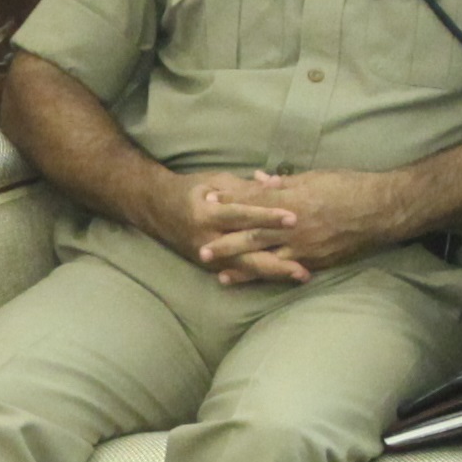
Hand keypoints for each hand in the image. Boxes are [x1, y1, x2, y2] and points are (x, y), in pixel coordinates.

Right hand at [136, 173, 299, 277]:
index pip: (242, 216)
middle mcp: (207, 239)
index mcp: (207, 213)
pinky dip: (259, 276)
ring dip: (274, 273)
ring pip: (245, 269)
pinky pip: (238, 272)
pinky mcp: (210, 265)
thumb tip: (277, 184)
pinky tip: (280, 280)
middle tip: (303, 266)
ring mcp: (208, 256)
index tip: (293, 218)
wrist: (158, 209)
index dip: (267, 217)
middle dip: (276, 260)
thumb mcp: (216, 181)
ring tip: (301, 275)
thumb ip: (246, 187)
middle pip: (245, 252)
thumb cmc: (193, 190)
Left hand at [194, 169, 414, 284]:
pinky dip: (270, 278)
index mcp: (291, 202)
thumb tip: (258, 179)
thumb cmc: (348, 187)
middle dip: (226, 244)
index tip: (207, 204)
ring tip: (220, 276)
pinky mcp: (317, 262)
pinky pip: (288, 272)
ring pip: (267, 261)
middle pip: (252, 237)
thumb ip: (283, 183)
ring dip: (242, 269)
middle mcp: (294, 227)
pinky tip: (258, 282)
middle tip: (201, 250)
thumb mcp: (314, 177)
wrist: (381, 210)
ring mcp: (305, 248)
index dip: (229, 205)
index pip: (252, 203)